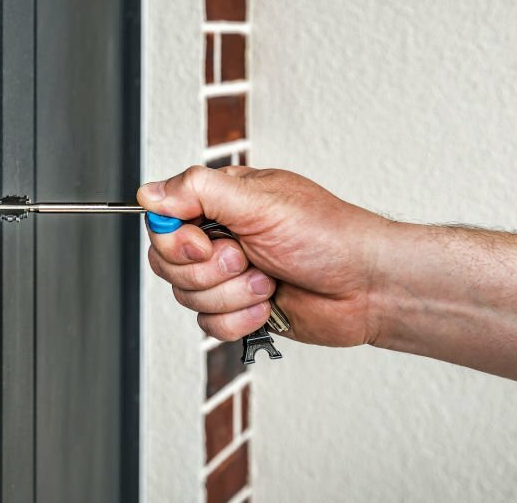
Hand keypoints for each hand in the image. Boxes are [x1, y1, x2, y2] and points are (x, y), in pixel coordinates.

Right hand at [138, 166, 390, 346]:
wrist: (367, 288)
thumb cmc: (328, 236)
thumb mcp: (260, 202)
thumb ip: (198, 191)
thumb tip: (149, 192)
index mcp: (220, 202)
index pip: (163, 220)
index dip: (176, 239)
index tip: (207, 243)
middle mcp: (219, 236)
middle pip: (167, 262)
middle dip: (209, 271)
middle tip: (246, 259)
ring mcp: (227, 275)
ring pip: (188, 297)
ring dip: (231, 295)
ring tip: (267, 280)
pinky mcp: (238, 309)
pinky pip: (209, 324)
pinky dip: (240, 319)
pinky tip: (268, 304)